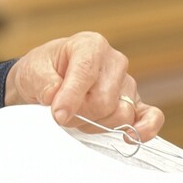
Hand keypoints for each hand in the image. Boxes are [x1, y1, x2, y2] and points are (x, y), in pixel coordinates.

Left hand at [5, 31, 164, 141]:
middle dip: (78, 114)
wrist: (45, 79)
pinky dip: (144, 128)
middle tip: (60, 113)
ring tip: (77, 115)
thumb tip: (54, 97)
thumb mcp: (31, 71)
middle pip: (103, 100)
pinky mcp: (135, 102)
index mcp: (90, 45)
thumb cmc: (41, 71)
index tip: (57, 114)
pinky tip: (128, 137)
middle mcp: (113, 61)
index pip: (86, 73)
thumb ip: (43, 83)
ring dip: (94, 123)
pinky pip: (151, 116)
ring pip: (120, 114)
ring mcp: (127, 83)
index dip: (71, 97)